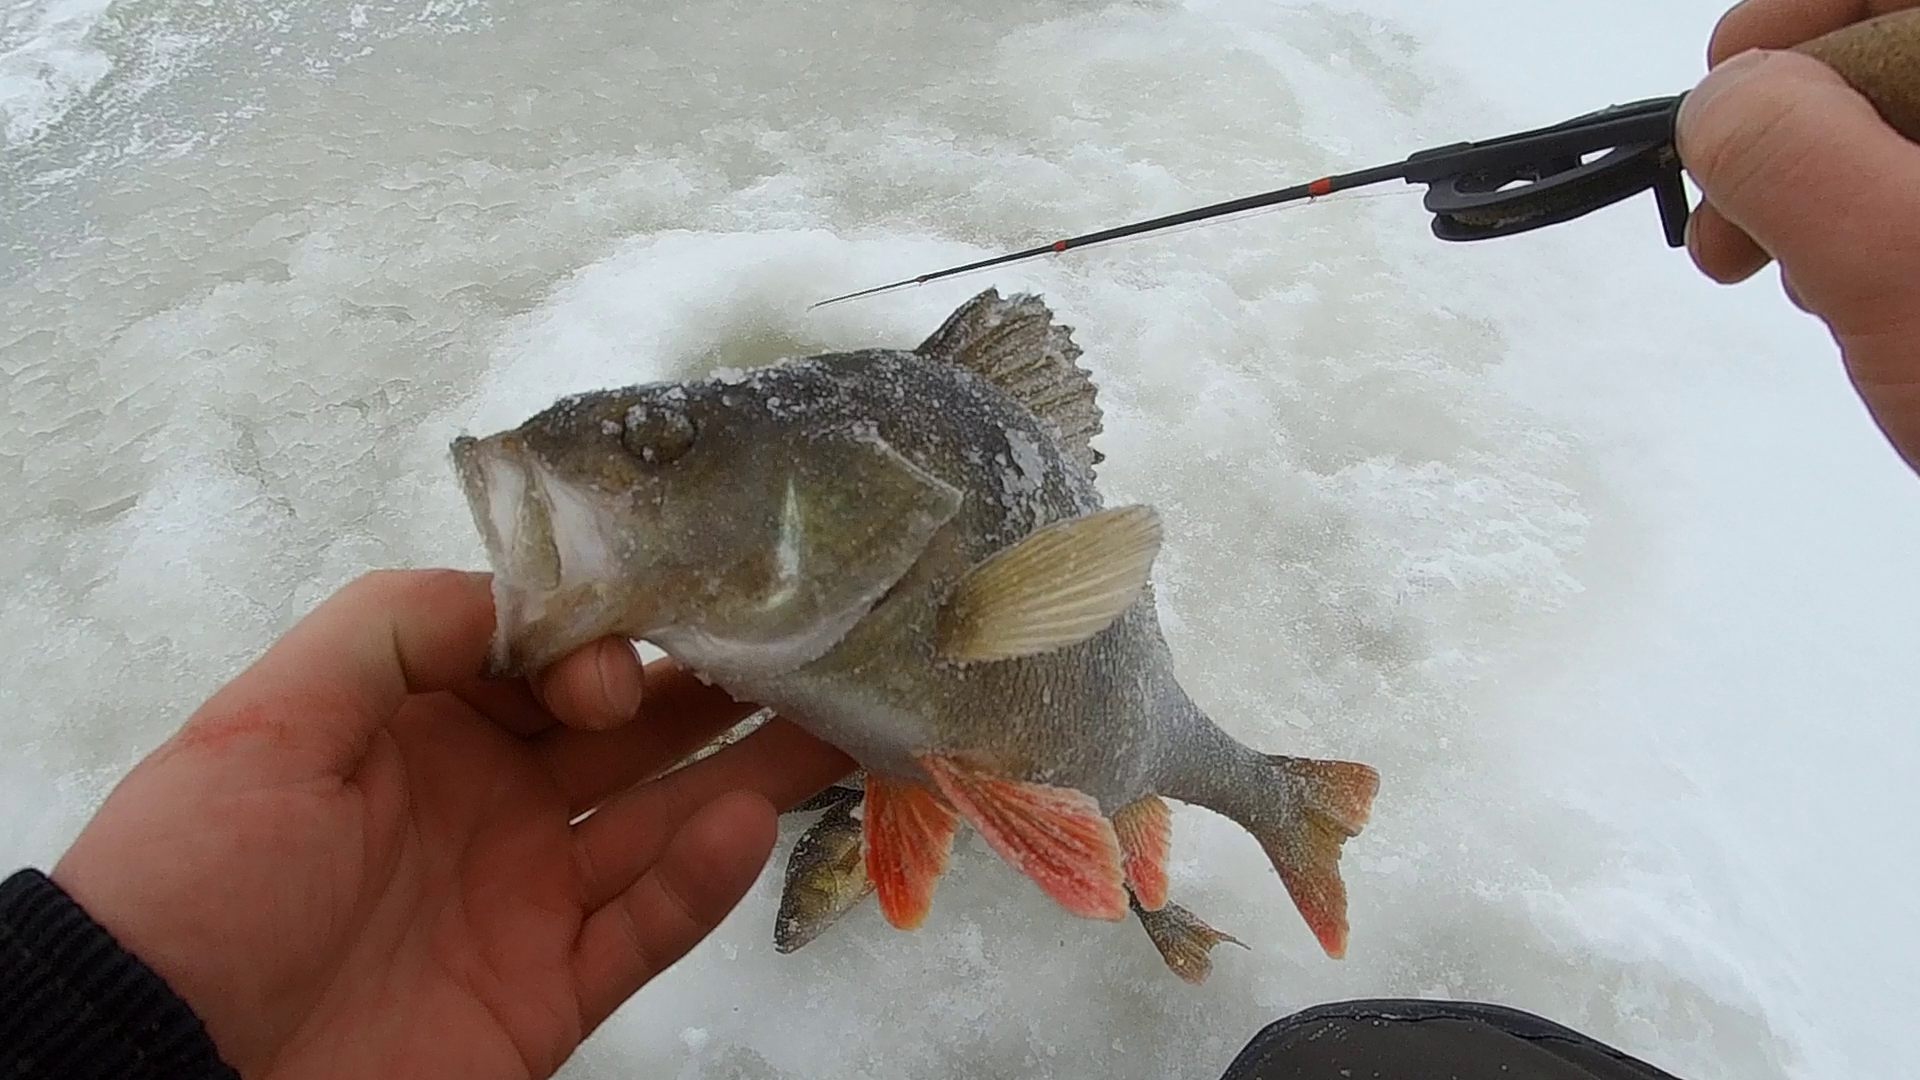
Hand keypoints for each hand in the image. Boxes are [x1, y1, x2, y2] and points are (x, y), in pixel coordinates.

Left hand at [49, 569, 852, 1078]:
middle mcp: (492, 800)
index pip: (554, 661)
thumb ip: (395, 628)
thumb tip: (528, 595)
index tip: (620, 667)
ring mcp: (528, 898)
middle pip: (634, 734)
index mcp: (425, 727)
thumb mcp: (266, 719)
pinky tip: (745, 828)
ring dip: (752, 771)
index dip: (607, 644)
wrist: (161, 1066)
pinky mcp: (549, 992)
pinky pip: (644, 929)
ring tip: (838, 723)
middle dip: (722, 688)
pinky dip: (701, 882)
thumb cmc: (199, 880)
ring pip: (665, 821)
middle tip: (816, 646)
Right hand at [1676, 0, 1919, 469]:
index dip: (1790, 23)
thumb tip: (1716, 103)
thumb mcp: (1898, 261)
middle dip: (1789, 123)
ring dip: (1813, 192)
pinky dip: (1859, 233)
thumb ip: (1788, 154)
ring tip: (1804, 281)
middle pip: (1876, 52)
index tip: (1730, 94)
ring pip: (1888, 128)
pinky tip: (1849, 293)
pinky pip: (1903, 195)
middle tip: (1742, 219)